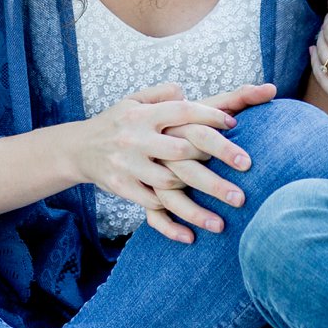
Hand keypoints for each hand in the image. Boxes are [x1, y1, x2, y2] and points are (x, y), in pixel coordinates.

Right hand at [79, 85, 273, 245]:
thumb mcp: (135, 100)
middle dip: (217, 157)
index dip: (210, 116)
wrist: (79, 148)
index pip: (182, 111)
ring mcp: (128, 165)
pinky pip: (151, 207)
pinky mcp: (122, 188)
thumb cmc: (118, 122)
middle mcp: (135, 138)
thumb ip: (163, 94)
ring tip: (227, 213)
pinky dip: (171, 222)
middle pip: (182, 150)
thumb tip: (188, 93)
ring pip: (170, 184)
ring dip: (199, 200)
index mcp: (142, 114)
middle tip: (247, 166)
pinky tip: (192, 234)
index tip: (235, 125)